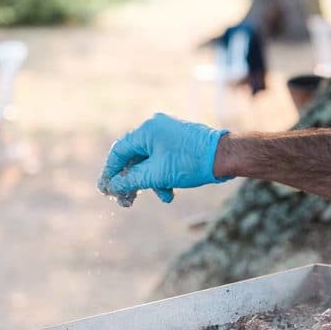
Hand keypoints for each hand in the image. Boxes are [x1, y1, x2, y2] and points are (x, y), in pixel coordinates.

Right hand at [98, 113, 231, 203]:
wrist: (225, 156)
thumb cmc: (190, 162)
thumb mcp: (156, 175)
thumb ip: (130, 181)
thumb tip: (112, 187)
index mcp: (147, 130)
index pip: (118, 152)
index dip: (110, 173)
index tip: (105, 190)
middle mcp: (155, 128)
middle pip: (132, 158)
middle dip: (130, 181)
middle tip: (125, 201)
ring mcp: (167, 134)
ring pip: (147, 162)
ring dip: (148, 182)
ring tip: (156, 196)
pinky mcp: (178, 143)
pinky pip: (161, 160)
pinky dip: (161, 176)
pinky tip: (168, 193)